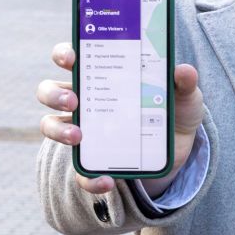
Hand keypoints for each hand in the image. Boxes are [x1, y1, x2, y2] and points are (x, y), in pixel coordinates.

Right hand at [37, 42, 202, 196]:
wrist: (179, 149)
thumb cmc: (174, 110)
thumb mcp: (185, 96)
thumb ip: (184, 83)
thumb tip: (184, 70)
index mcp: (101, 74)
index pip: (71, 58)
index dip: (64, 54)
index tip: (69, 58)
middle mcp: (85, 99)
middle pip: (50, 90)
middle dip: (54, 94)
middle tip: (73, 100)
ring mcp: (84, 130)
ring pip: (50, 126)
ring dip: (58, 130)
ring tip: (78, 137)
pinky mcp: (93, 160)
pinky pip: (81, 172)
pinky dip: (89, 178)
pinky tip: (107, 180)